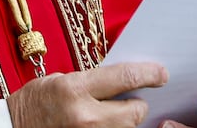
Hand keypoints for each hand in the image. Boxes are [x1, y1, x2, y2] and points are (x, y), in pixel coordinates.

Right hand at [6, 61, 167, 127]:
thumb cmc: (34, 102)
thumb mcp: (60, 80)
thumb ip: (92, 81)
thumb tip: (126, 80)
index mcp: (75, 88)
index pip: (126, 77)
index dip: (149, 74)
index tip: (162, 74)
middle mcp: (85, 116)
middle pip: (135, 111)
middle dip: (136, 105)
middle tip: (128, 101)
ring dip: (124, 123)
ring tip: (107, 116)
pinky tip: (103, 124)